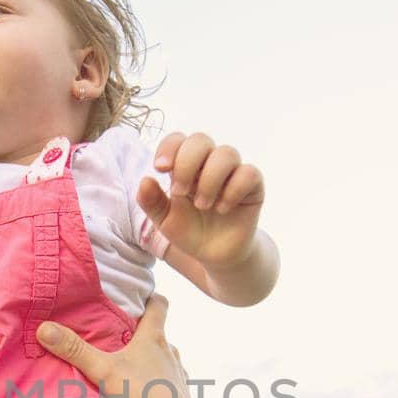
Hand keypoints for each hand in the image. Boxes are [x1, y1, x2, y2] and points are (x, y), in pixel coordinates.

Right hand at [36, 293, 206, 397]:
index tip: (141, 296)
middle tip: (122, 336)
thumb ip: (74, 350)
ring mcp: (179, 372)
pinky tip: (147, 393)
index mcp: (153, 338)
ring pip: (165, 357)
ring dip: (151, 358)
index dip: (151, 297)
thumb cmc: (142, 396)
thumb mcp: (103, 371)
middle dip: (142, 332)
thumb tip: (44, 328)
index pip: (160, 304)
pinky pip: (170, 381)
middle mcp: (170, 351)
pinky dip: (159, 382)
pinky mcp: (182, 394)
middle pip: (159, 332)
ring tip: (132, 367)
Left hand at [137, 132, 264, 271]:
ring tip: (202, 205)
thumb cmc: (190, 233)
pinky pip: (249, 173)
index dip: (169, 147)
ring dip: (210, 179)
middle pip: (201, 140)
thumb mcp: (165, 221)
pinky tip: (223, 208)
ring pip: (227, 153)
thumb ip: (152, 202)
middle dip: (187, 163)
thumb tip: (145, 180)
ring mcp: (232, 173)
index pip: (178, 140)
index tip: (160, 168)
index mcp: (185, 166)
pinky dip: (233, 190)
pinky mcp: (253, 187)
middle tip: (180, 192)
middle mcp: (209, 164)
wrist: (215, 256)